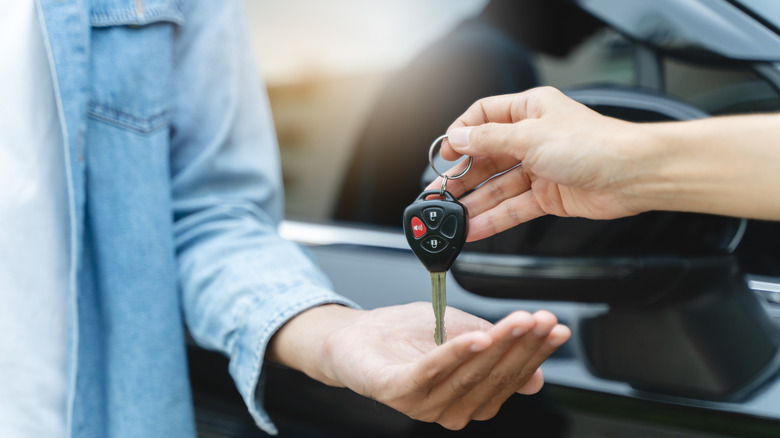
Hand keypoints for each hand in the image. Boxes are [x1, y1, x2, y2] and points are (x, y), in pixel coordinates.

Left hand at [268, 303, 569, 429]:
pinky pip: (430, 374)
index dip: (535, 353)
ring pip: (468, 375)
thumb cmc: (405, 336)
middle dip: (521, 347)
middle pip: (493, 377)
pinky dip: (455, 355)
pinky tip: (475, 337)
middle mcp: (448, 408)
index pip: (510, 378)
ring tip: (515, 322)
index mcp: (468, 397)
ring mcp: (422, 404)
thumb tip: (538, 379)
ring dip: (496, 347)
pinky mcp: (396, 392)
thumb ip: (496, 351)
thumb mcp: (462, 334)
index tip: (553, 327)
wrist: (354, 334)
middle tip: (539, 320)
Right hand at [427, 86, 648, 240]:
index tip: (444, 154)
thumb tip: (458, 138)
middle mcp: (533, 138)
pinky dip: (494, 219)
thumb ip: (489, 140)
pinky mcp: (549, 196)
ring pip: (498, 186)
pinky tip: (475, 228)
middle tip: (441, 193)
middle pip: (487, 157)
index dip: (461, 135)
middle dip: (463, 176)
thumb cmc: (594, 144)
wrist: (633, 174)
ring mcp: (541, 168)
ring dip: (475, 202)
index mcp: (529, 110)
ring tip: (452, 218)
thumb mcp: (530, 136)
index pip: (483, 117)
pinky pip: (514, 208)